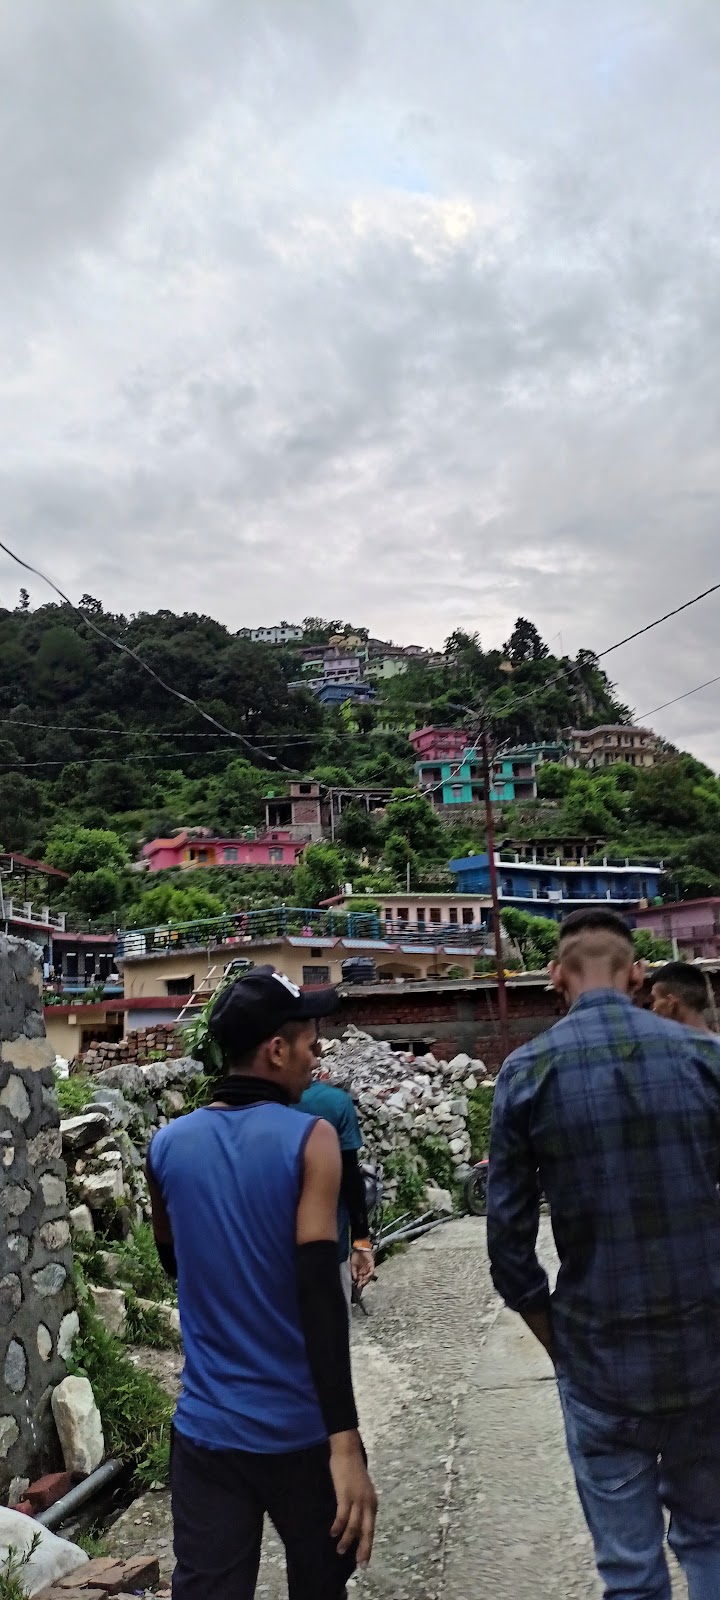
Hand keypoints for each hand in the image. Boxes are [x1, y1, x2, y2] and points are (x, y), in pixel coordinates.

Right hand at [329, 1430, 376, 1567]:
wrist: (347, 1451)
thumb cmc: (352, 1470)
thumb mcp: (361, 1490)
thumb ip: (360, 1504)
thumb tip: (356, 1520)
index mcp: (372, 1502)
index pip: (371, 1528)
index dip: (368, 1545)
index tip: (364, 1560)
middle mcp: (368, 1503)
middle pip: (367, 1531)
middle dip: (363, 1549)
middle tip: (360, 1564)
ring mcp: (358, 1499)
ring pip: (354, 1526)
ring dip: (347, 1540)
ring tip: (340, 1550)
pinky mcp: (346, 1494)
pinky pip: (342, 1515)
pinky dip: (338, 1526)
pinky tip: (333, 1533)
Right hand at [351, 1247, 374, 1289]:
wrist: (359, 1249)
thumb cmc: (355, 1256)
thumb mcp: (352, 1265)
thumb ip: (353, 1272)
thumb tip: (355, 1279)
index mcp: (359, 1272)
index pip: (360, 1279)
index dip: (358, 1283)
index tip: (357, 1287)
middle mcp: (364, 1271)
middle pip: (364, 1279)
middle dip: (362, 1283)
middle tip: (360, 1286)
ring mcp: (368, 1269)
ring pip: (369, 1277)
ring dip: (366, 1280)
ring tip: (363, 1282)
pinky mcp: (372, 1265)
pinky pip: (372, 1272)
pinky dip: (370, 1275)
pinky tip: (367, 1276)